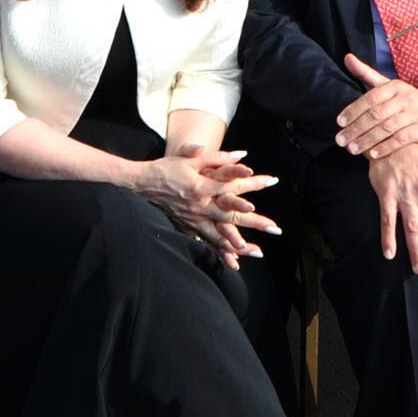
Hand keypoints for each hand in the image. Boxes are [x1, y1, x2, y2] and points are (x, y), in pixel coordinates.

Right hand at [134, 146, 279, 268]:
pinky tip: (233, 262)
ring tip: (258, 252)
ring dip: (239, 244)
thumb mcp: (189, 158)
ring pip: (220, 235)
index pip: (233, 185)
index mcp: (202, 187)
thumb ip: (216, 156)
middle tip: (275, 229)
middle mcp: (200, 206)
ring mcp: (194, 219)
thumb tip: (241, 154)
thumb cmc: (166, 168)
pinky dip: (219, 252)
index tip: (271, 182)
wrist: (141, 184)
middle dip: (255, 223)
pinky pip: (206, 242)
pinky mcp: (188, 227)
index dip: (253, 183)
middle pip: (232, 215)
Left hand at [336, 55, 417, 157]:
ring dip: (368, 140)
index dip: (353, 110)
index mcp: (394, 87)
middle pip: (376, 115)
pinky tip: (373, 154)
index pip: (370, 98)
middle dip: (356, 129)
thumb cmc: (406, 99)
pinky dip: (386, 147)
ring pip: (387, 128)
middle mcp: (405, 99)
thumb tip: (347, 58)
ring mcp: (415, 114)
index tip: (340, 122)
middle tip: (341, 140)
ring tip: (353, 149)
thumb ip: (366, 73)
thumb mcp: (388, 85)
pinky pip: (401, 140)